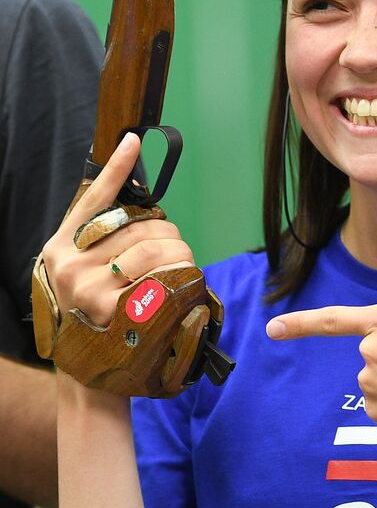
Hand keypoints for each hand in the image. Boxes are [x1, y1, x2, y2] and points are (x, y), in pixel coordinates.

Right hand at [40, 132, 194, 325]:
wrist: (89, 366)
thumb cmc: (96, 307)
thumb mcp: (87, 268)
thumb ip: (104, 236)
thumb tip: (137, 193)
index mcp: (62, 247)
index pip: (93, 201)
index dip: (116, 170)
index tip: (132, 140)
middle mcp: (70, 264)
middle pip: (141, 227)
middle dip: (171, 234)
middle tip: (176, 249)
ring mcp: (89, 288)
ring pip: (155, 248)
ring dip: (181, 253)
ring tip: (181, 267)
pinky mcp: (114, 310)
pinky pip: (163, 277)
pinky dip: (182, 274)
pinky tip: (183, 281)